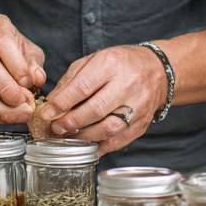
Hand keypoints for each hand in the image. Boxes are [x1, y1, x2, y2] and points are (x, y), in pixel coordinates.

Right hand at [0, 14, 45, 123]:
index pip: (2, 43)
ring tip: (18, 115)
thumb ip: (34, 64)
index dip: (17, 66)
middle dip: (7, 90)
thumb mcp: (27, 49)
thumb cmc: (10, 49)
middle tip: (26, 105)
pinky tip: (5, 118)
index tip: (30, 82)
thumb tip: (38, 79)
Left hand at [38, 45, 168, 155]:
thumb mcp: (95, 59)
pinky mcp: (143, 122)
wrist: (158, 69)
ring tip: (69, 138)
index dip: (61, 103)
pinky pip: (120, 140)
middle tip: (55, 129)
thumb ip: (71, 79)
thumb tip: (52, 102)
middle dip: (70, 123)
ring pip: (109, 128)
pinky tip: (88, 146)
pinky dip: (101, 146)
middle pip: (96, 109)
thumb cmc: (122, 63)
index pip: (83, 86)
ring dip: (84, 138)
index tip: (46, 113)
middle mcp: (128, 84)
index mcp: (112, 63)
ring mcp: (138, 105)